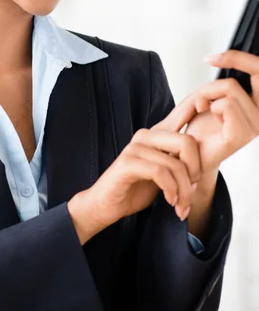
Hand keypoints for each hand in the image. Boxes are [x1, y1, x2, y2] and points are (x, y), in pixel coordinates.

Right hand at [68, 104, 200, 244]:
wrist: (105, 205)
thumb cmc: (135, 189)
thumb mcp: (163, 174)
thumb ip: (177, 162)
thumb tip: (202, 164)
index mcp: (156, 135)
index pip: (183, 113)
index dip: (198, 108)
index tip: (207, 113)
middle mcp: (146, 135)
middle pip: (187, 142)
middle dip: (196, 171)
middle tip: (192, 191)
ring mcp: (135, 147)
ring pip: (175, 163)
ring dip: (184, 191)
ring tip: (181, 205)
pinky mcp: (128, 163)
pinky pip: (160, 173)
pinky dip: (171, 191)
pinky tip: (170, 201)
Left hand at [172, 50, 258, 175]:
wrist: (187, 152)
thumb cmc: (202, 125)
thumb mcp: (216, 94)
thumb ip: (228, 81)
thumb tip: (225, 59)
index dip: (242, 57)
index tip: (214, 57)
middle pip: (256, 72)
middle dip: (231, 65)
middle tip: (211, 65)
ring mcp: (255, 126)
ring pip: (232, 88)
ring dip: (208, 92)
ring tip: (202, 106)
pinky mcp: (242, 135)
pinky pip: (226, 105)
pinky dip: (209, 105)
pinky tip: (206, 115)